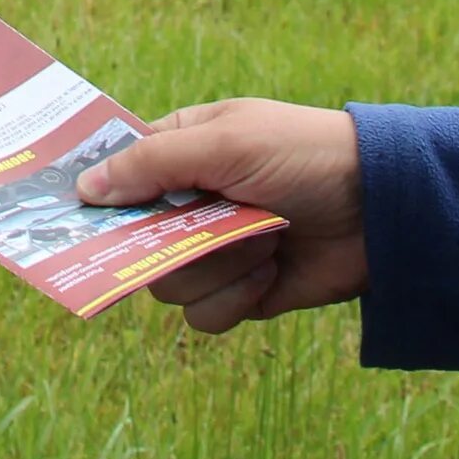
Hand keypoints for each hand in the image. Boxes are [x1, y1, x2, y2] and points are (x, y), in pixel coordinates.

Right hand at [75, 99, 364, 334]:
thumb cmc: (303, 154)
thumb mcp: (226, 144)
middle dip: (167, 244)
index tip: (77, 217)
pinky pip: (205, 315)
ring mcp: (217, 250)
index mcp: (184, 152)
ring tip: (261, 240)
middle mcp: (193, 204)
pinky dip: (235, 297)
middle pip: (133, 244)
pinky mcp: (243, 291)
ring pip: (168, 286)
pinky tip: (270, 271)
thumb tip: (84, 189)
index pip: (119, 177)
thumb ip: (153, 163)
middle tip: (196, 231)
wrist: (381, 205)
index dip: (99, 198)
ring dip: (215, 268)